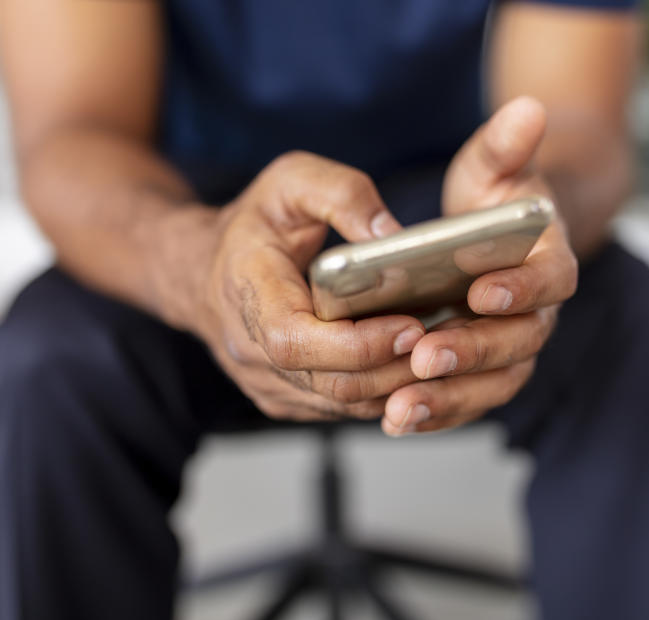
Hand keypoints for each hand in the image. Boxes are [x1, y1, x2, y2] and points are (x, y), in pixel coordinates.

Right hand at [192, 152, 425, 420]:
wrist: (201, 271)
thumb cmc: (251, 225)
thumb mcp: (290, 181)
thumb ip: (341, 193)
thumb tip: (391, 235)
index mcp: (248, 292)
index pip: (295, 340)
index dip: (357, 344)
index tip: (410, 326)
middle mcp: (250, 349)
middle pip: (330, 382)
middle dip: (394, 368)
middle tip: (446, 341)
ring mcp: (265, 382)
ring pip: (341, 404)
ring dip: (396, 386)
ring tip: (440, 354)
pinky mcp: (283, 400)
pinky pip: (339, 409)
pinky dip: (381, 393)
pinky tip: (413, 366)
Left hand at [382, 97, 577, 434]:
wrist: (496, 241)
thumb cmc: (494, 201)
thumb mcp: (495, 167)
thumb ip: (507, 145)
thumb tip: (528, 109)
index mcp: (551, 262)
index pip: (552, 280)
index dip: (522, 288)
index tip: (481, 291)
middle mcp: (538, 313)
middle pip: (520, 344)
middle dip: (473, 352)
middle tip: (425, 356)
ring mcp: (511, 348)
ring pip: (493, 384)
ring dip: (449, 398)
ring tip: (400, 409)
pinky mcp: (482, 373)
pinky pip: (467, 401)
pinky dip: (435, 413)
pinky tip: (394, 419)